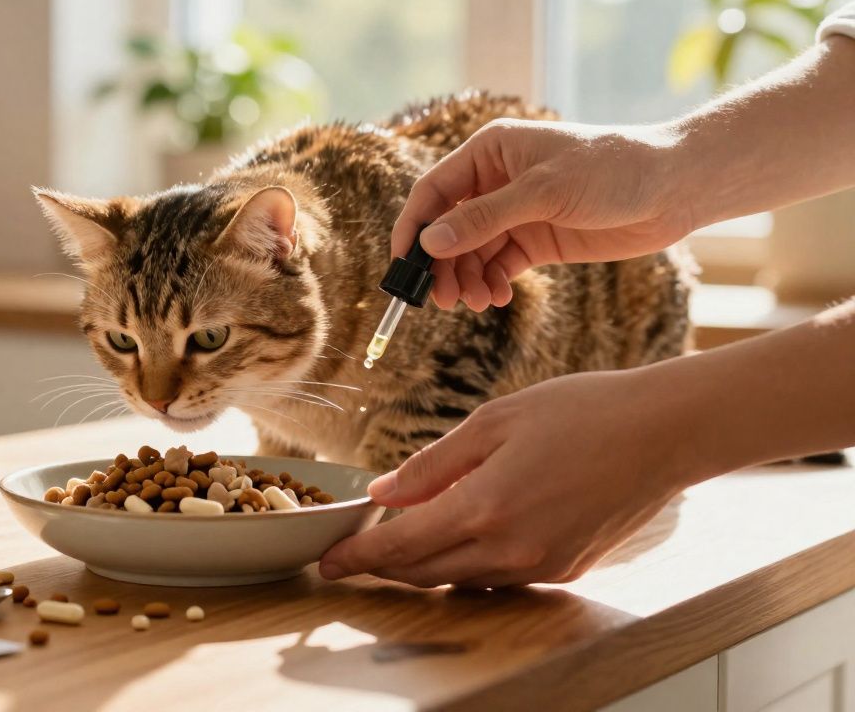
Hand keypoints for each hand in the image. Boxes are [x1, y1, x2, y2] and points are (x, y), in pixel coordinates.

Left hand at [319, 368, 691, 587]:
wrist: (666, 432)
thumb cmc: (582, 412)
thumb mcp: (494, 422)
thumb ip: (432, 463)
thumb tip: (383, 492)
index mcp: (485, 507)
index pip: (400, 547)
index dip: (357, 557)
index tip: (327, 562)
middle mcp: (511, 549)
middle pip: (424, 573)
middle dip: (384, 565)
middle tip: (356, 550)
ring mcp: (542, 565)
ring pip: (461, 581)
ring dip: (425, 566)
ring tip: (404, 537)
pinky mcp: (566, 568)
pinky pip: (499, 579)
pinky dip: (469, 565)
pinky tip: (462, 536)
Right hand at [391, 119, 695, 311]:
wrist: (674, 188)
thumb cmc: (612, 170)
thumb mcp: (544, 193)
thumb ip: (484, 219)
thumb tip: (430, 243)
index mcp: (490, 152)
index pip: (434, 192)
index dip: (414, 228)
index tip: (403, 265)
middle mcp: (495, 181)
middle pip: (448, 228)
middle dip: (441, 264)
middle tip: (442, 300)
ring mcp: (515, 212)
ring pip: (471, 252)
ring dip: (466, 278)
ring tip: (477, 302)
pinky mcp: (536, 239)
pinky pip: (497, 265)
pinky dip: (491, 283)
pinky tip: (496, 297)